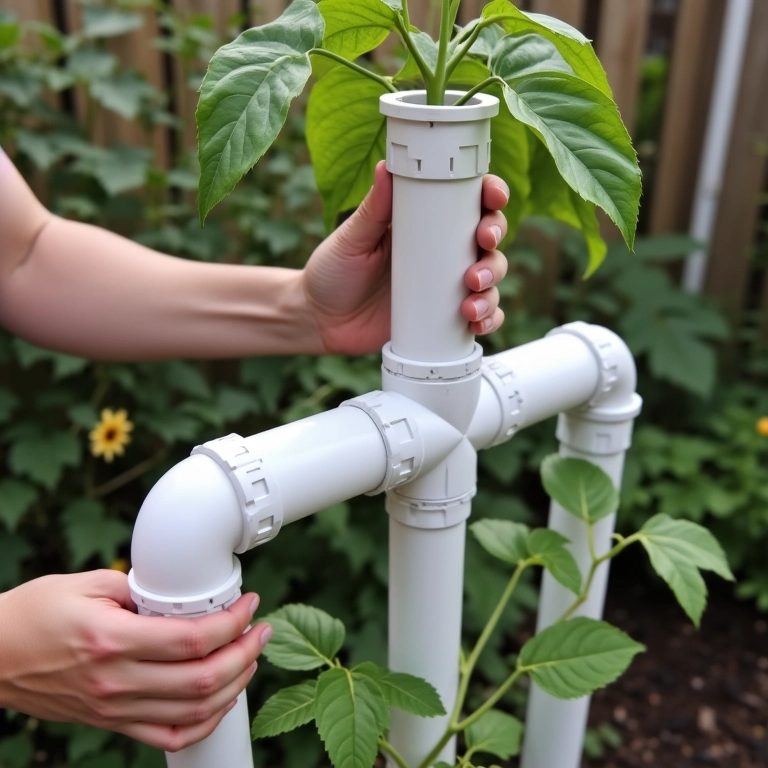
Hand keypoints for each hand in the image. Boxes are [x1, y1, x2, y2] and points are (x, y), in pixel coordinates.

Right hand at [0, 571, 270, 751]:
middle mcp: (116, 680)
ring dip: (233, 685)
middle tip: (261, 630)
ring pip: (192, 710)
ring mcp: (114, 707)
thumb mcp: (87, 583)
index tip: (249, 605)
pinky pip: (168, 735)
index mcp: (113, 639)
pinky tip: (221, 700)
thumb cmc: (35, 614)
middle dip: (245, 653)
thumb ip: (140, 587)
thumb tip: (182, 592)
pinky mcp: (110, 721)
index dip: (233, 623)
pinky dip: (203, 721)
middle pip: (202, 679)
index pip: (193, 639)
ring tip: (250, 659)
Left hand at [303, 161, 508, 355]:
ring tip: (470, 298)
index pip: (467, 201)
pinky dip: (488, 318)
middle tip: (482, 245)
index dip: (490, 194)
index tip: (493, 196)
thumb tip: (386, 165)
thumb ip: (372, 208)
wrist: (320, 321)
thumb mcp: (351, 239)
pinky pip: (479, 316)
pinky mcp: (443, 319)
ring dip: (492, 285)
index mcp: (423, 222)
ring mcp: (445, 286)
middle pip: (488, 238)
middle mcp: (441, 251)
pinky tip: (477, 323)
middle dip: (494, 240)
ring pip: (490, 278)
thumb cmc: (332, 272)